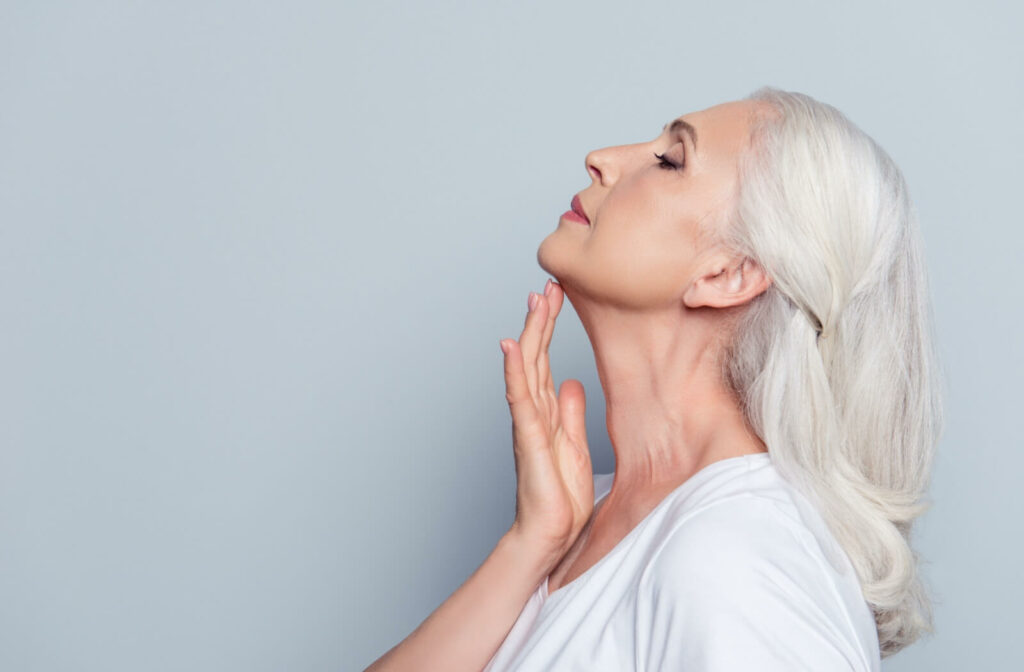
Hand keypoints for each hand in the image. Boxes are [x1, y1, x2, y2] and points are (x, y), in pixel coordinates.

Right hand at [500, 279, 591, 561]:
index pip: (546, 361)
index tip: (557, 297)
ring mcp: (528, 423)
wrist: (548, 535)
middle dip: (541, 320)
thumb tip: (573, 384)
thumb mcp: (574, 446)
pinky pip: (520, 399)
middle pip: (535, 357)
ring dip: (531, 334)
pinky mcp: (528, 438)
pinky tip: (513, 346)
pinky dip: (515, 371)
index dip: (550, 328)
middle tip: (548, 285)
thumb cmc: (559, 498)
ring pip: (527, 369)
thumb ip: (571, 414)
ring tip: (536, 301)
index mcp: (546, 413)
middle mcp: (534, 412)